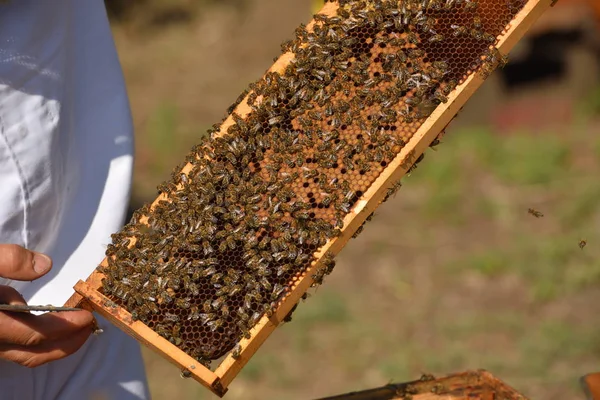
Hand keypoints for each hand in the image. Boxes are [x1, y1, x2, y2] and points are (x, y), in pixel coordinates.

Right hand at [0, 244, 93, 367]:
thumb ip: (7, 260)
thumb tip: (45, 265)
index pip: (34, 335)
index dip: (65, 328)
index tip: (86, 316)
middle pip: (31, 354)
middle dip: (66, 343)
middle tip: (90, 328)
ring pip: (21, 355)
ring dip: (53, 346)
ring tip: (77, 330)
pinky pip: (12, 347)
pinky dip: (35, 341)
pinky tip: (47, 321)